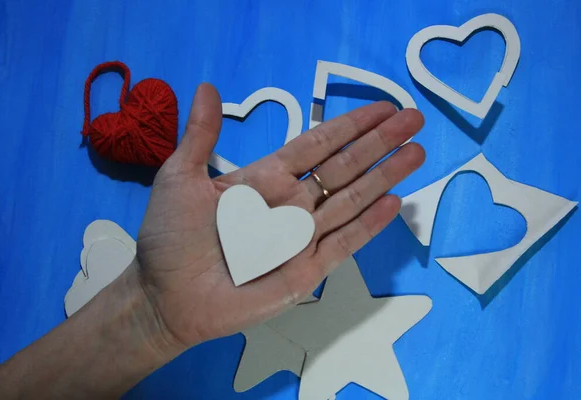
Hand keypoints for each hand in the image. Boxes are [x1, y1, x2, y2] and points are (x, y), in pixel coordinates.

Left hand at [137, 83, 424, 351]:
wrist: (166, 296)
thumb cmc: (171, 238)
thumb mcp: (180, 178)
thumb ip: (201, 136)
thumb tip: (208, 87)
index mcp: (265, 178)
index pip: (318, 145)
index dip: (350, 125)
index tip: (382, 108)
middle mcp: (291, 204)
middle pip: (344, 167)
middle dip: (379, 143)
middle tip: (414, 119)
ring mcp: (302, 238)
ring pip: (352, 200)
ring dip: (385, 176)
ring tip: (416, 152)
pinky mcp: (306, 271)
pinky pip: (344, 244)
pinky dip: (368, 225)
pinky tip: (393, 202)